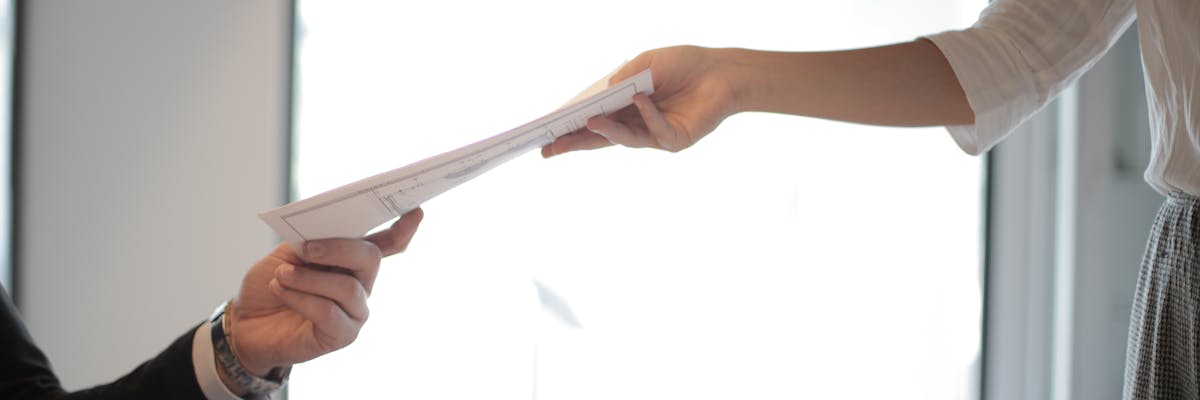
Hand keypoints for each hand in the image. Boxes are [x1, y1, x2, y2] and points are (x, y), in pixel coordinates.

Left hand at [225, 208, 423, 378]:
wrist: (246, 323)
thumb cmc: (271, 285)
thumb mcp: (288, 253)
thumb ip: (311, 240)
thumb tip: (324, 231)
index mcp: (352, 260)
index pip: (388, 244)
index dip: (403, 229)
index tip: (416, 212)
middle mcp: (361, 285)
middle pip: (370, 259)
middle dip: (338, 249)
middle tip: (306, 250)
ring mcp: (355, 311)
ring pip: (347, 287)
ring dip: (309, 279)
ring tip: (281, 276)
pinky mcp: (342, 335)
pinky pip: (329, 312)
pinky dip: (300, 298)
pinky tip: (281, 291)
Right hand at [542, 46, 741, 156]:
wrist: (722, 71)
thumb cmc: (683, 64)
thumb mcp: (646, 63)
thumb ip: (623, 78)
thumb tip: (601, 94)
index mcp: (625, 108)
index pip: (594, 122)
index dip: (571, 129)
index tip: (547, 135)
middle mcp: (637, 125)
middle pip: (601, 138)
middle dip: (575, 143)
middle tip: (550, 149)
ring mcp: (655, 135)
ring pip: (625, 138)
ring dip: (607, 129)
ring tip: (589, 120)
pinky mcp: (675, 140)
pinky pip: (656, 130)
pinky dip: (647, 114)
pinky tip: (639, 99)